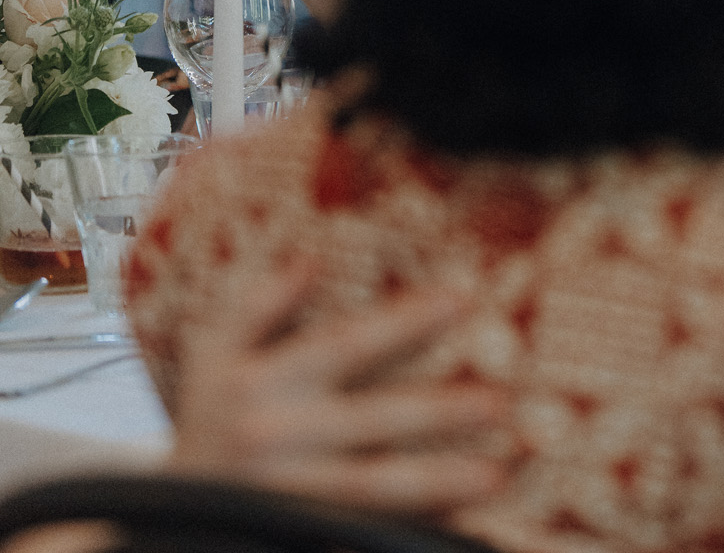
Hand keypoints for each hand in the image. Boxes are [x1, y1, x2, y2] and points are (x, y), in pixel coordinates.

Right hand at [168, 255, 516, 514]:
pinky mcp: (300, 532)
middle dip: (440, 413)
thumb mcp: (214, 354)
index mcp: (264, 383)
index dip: (405, 322)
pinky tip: (458, 523)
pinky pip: (362, 530)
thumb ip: (260, 304)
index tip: (463, 300)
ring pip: (374, 491)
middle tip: (503, 402)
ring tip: (499, 473)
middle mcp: (281, 440)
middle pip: (374, 424)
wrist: (161, 521)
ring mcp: (292, 496)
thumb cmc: (204, 425)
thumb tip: (311, 258)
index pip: (347, 345)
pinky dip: (410, 528)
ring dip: (440, 484)